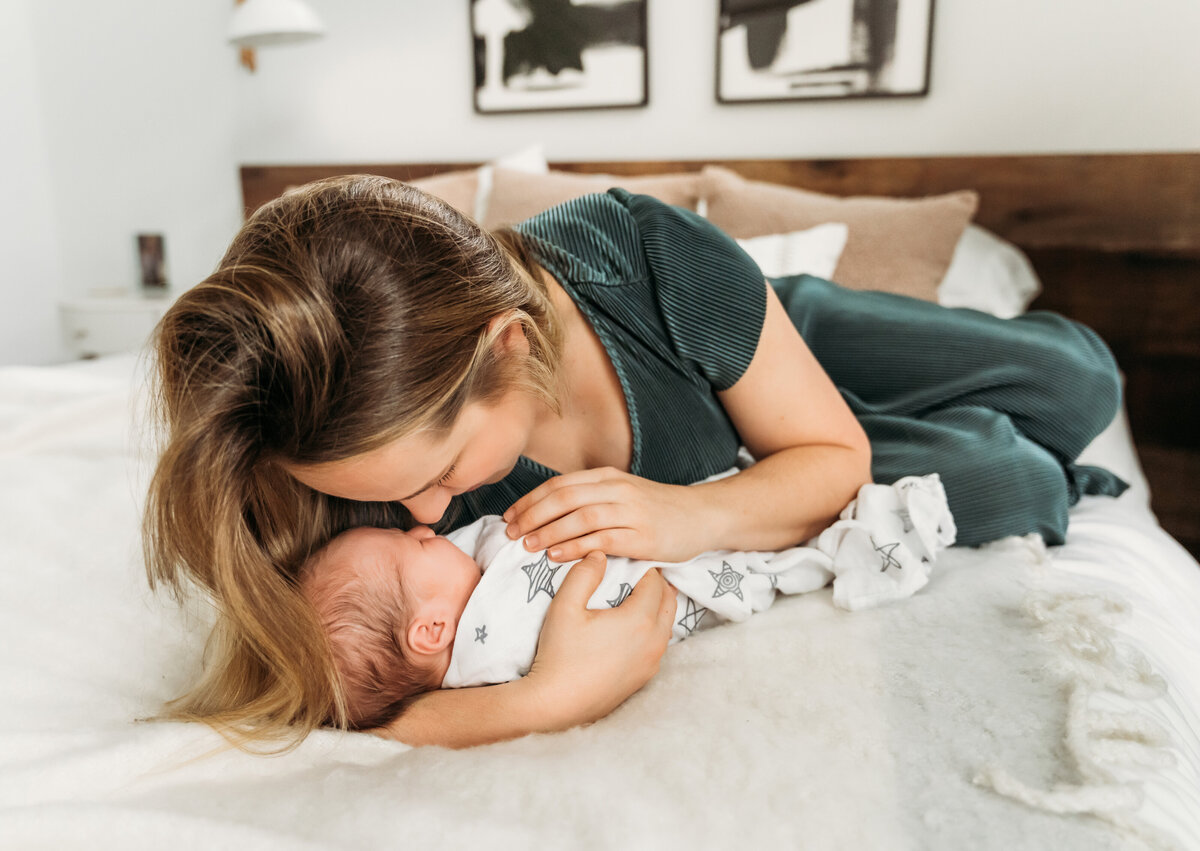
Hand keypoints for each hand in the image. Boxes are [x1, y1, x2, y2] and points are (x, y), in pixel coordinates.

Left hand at [503, 467, 706, 561]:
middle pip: (564, 498)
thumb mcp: (623, 493)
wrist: (703, 516)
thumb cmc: (658, 510)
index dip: (530, 500)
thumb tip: (549, 513)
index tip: (509, 517)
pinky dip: (577, 547)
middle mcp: (617, 490)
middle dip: (532, 515)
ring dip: (549, 531)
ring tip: (527, 545)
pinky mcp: (643, 537)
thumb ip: (592, 498)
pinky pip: (603, 540)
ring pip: (580, 517)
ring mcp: (632, 513)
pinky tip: (558, 555)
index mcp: (608, 477)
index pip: (559, 485)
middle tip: (510, 533)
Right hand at [523, 552, 676, 729]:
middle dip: (656, 585)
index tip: (631, 561)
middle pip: (668, 602)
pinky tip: (631, 628)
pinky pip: (658, 646)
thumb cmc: (560, 654)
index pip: (655, 582)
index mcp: (640, 620)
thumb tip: (599, 555)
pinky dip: (653, 630)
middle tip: (636, 575)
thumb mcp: (565, 607)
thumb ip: (584, 575)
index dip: (644, 567)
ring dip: (657, 608)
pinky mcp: (643, 679)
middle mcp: (654, 642)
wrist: (556, 705)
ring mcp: (651, 663)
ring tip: (635, 598)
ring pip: (667, 625)